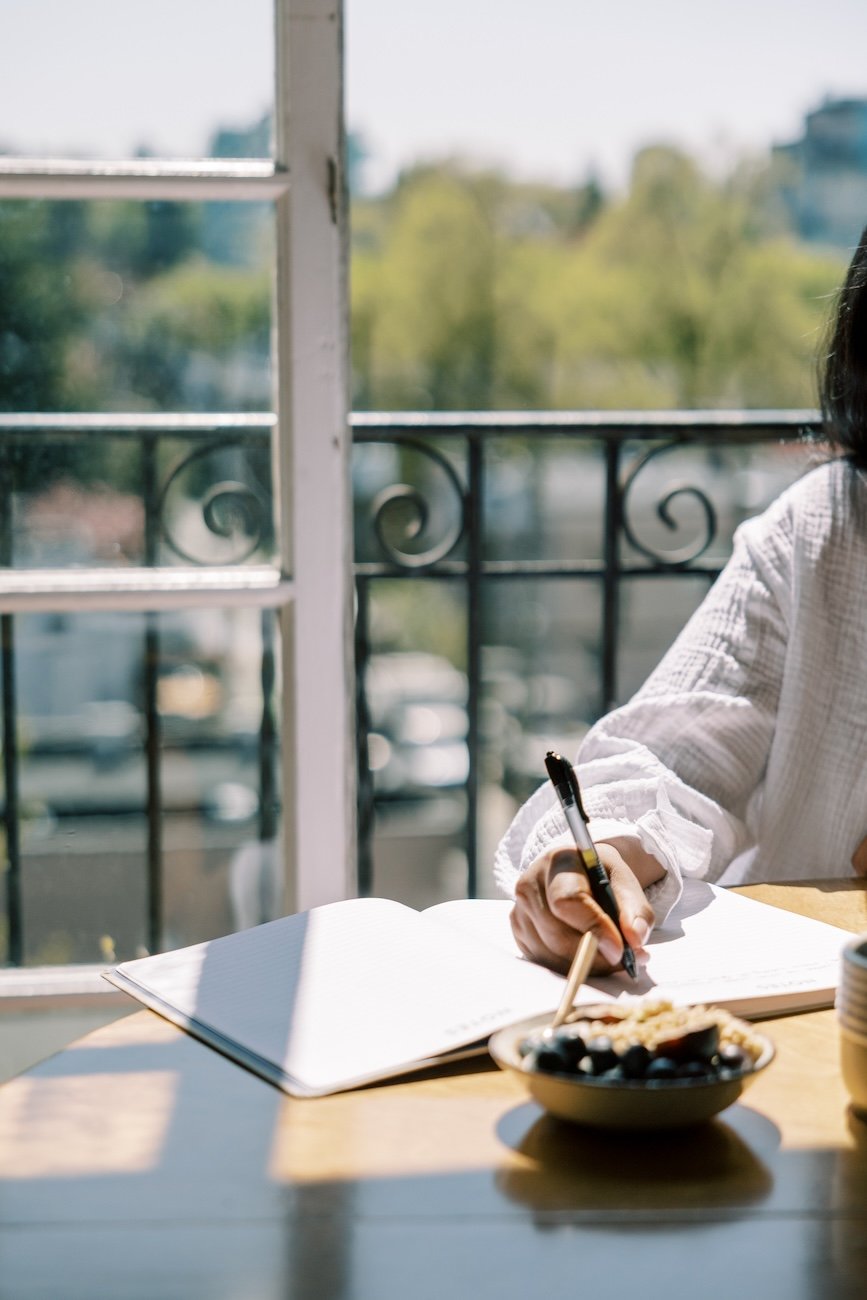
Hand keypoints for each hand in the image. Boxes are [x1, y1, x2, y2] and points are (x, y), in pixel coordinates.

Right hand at [509, 836, 661, 974]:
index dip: (594, 928)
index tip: (619, 949)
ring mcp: (520, 908)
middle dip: (594, 954)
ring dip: (585, 965)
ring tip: (610, 958)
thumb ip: (635, 911)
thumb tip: (635, 940)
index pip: (569, 900)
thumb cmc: (602, 877)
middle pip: (557, 934)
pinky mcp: (518, 929)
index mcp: (559, 862)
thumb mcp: (625, 883)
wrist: (578, 872)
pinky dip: (570, 966)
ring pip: (550, 952)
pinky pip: (543, 960)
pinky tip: (589, 956)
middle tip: (624, 961)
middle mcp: (530, 883)